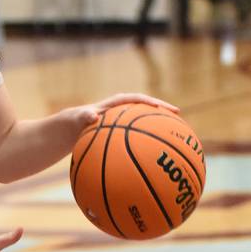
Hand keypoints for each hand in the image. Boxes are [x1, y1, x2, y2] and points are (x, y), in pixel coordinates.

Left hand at [66, 93, 180, 135]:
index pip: (135, 98)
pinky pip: (139, 133)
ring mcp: (126, 120)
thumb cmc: (76, 122)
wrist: (73, 127)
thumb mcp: (78, 118)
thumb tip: (92, 116)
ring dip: (159, 124)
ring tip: (176, 131)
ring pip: (146, 120)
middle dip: (161, 109)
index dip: (148, 102)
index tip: (159, 107)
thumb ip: (85, 116)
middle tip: (177, 113)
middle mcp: (124, 109)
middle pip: (146, 106)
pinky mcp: (124, 130)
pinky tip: (156, 153)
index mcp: (115, 103)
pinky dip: (148, 140)